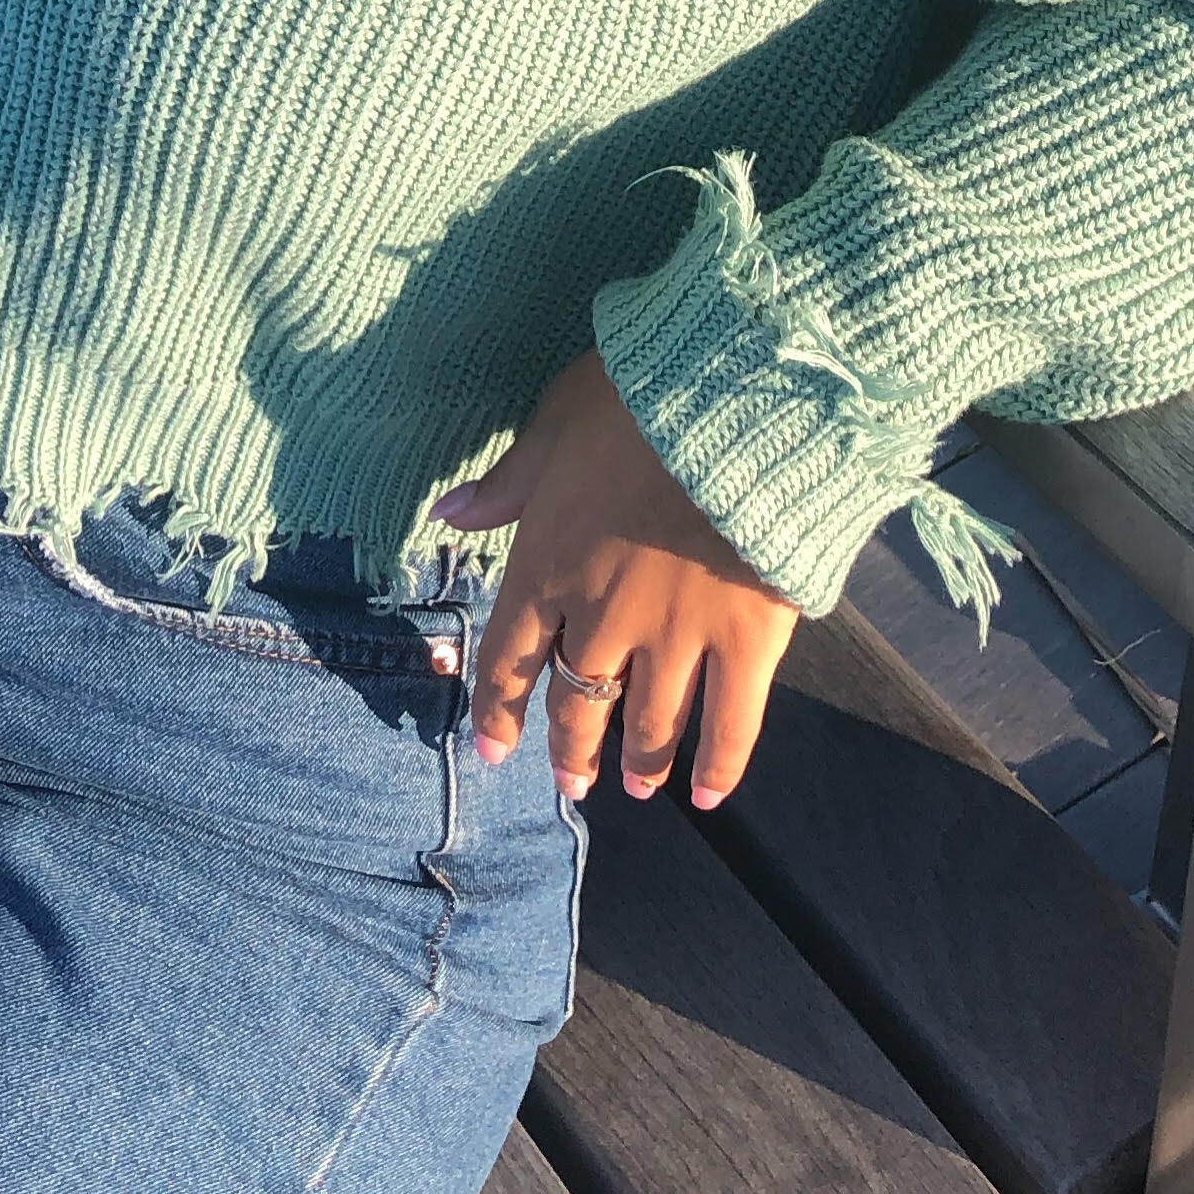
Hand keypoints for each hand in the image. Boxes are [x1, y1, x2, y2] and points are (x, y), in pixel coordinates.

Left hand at [433, 349, 796, 810]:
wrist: (734, 402)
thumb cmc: (636, 399)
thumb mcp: (554, 425)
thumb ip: (506, 483)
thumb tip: (447, 513)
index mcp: (548, 566)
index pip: (509, 656)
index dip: (499, 709)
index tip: (494, 752)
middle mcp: (603, 617)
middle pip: (580, 700)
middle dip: (573, 748)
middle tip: (574, 782)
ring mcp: (676, 636)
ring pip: (651, 721)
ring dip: (641, 761)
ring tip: (641, 787)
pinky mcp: (746, 640)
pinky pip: (731, 722)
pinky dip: (720, 765)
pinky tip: (708, 793)